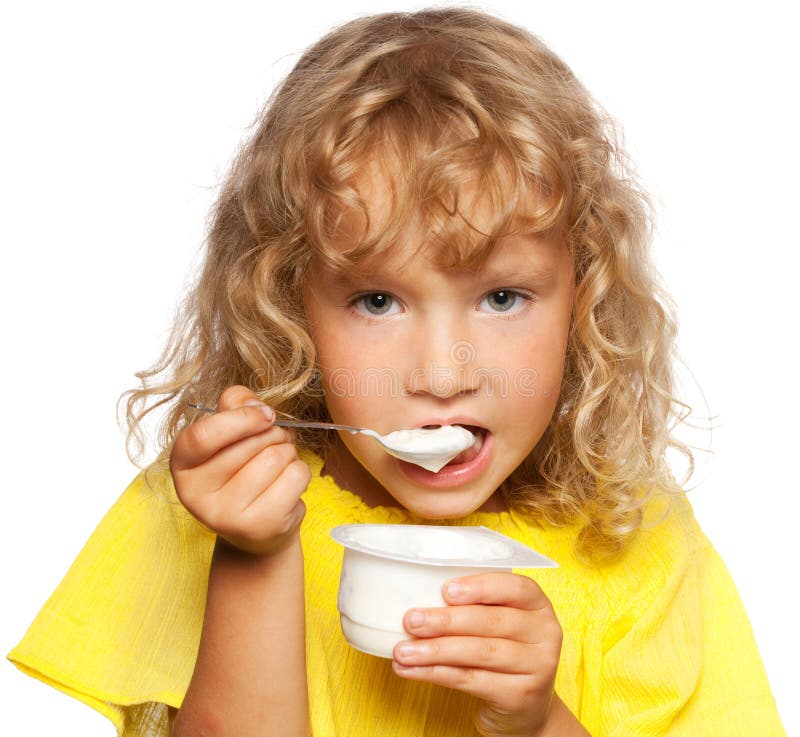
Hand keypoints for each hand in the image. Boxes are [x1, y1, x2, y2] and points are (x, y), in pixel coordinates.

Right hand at [169, 385, 310, 555]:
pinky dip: (300, 472)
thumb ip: (235, 405)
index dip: (241, 418)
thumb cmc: (241, 471)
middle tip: (272, 444)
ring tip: (279, 465)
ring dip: (288, 452)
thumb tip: (255, 405)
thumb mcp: (228, 433)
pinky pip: (295, 476)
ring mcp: (227, 515)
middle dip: (273, 434)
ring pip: (276, 457)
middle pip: (251, 443)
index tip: (265, 414)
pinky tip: (286, 484)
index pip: (203, 436)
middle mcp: (196, 495)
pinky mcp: (259, 526)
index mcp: (182, 466)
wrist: (254, 531)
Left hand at [392, 572, 563, 736]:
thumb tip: (419, 595)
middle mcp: (545, 633)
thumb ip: (475, 607)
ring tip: (402, 650)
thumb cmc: (503, 653)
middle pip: (491, 622)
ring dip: (435, 650)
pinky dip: (436, 674)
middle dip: (446, 620)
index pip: (515, 587)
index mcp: (538, 605)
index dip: (480, 587)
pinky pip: (471, 680)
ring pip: (479, 652)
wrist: (526, 708)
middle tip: (411, 620)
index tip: (445, 590)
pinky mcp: (520, 696)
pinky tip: (412, 670)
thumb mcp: (500, 625)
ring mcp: (537, 667)